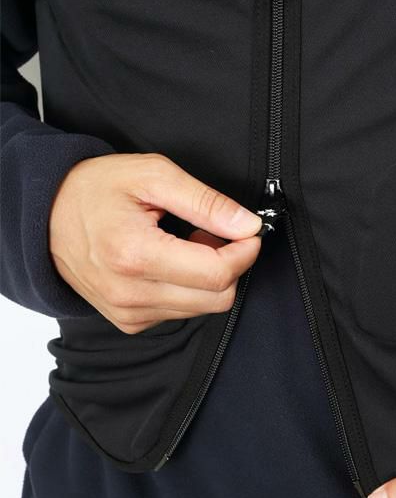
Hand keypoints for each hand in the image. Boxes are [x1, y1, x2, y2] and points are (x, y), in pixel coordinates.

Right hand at [49, 152, 262, 333]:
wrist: (46, 216)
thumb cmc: (95, 190)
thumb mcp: (154, 176)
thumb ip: (206, 203)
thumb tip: (247, 225)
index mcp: (136, 255)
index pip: (217, 274)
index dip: (244, 252)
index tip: (248, 232)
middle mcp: (130, 293)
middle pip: (217, 298)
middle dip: (230, 265)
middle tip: (214, 234)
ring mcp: (128, 312)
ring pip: (203, 308)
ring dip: (208, 277)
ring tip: (187, 244)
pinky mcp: (129, 321)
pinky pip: (181, 312)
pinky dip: (189, 288)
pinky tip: (172, 262)